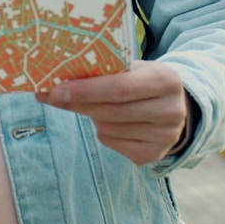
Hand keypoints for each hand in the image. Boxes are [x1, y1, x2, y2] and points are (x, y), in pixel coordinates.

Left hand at [35, 61, 189, 165]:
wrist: (173, 106)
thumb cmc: (142, 81)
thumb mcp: (133, 68)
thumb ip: (105, 72)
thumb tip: (57, 78)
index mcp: (166, 81)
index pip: (119, 88)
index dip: (85, 90)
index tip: (56, 90)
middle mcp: (171, 111)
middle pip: (111, 111)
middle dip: (77, 103)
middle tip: (51, 96)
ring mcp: (165, 137)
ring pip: (108, 128)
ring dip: (91, 116)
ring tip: (91, 105)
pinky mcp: (154, 155)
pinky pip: (113, 143)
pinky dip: (103, 132)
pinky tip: (108, 121)